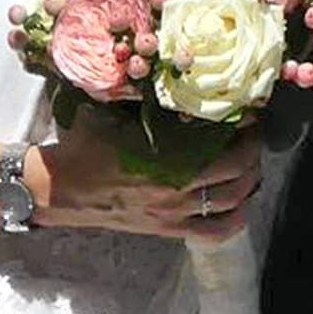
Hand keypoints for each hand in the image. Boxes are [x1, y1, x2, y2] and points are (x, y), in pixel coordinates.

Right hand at [39, 122, 262, 239]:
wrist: (58, 188)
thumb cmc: (85, 146)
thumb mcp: (117, 112)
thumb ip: (151, 103)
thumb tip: (182, 81)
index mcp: (165, 160)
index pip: (227, 148)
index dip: (248, 130)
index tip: (251, 114)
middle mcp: (175, 191)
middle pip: (238, 176)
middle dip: (253, 153)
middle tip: (253, 136)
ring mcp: (173, 215)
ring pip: (232, 205)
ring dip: (249, 184)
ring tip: (250, 166)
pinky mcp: (167, 231)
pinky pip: (214, 232)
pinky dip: (234, 219)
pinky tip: (238, 204)